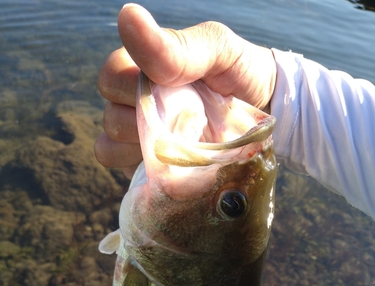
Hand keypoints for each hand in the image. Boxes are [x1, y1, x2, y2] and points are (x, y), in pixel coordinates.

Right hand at [94, 3, 275, 177]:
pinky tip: (171, 164)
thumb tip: (127, 16)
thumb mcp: (218, 51)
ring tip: (182, 144)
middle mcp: (134, 101)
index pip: (110, 78)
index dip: (131, 89)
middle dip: (143, 122)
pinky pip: (121, 169)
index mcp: (144, 68)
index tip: (171, 93)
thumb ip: (177, 46)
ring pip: (110, 145)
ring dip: (144, 148)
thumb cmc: (241, 74)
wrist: (267, 114)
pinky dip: (141, 169)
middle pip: (110, 116)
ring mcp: (137, 135)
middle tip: (183, 122)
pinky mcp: (144, 164)